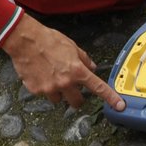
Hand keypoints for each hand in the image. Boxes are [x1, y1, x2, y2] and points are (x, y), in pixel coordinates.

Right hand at [2, 13, 124, 110]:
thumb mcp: (71, 46)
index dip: (111, 98)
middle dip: (76, 98)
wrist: (25, 40)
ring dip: (58, 92)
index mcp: (77, 71)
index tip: (120, 106)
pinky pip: (43, 94)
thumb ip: (84, 59)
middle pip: (77, 102)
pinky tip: (39, 73)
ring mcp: (50, 88)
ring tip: (50, 75)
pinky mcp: (36, 90)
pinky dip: (43, 86)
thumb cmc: (48, 40)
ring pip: (58, 99)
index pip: (98, 88)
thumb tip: (92, 68)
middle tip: (71, 88)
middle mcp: (65, 83)